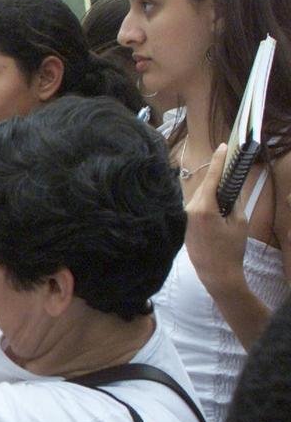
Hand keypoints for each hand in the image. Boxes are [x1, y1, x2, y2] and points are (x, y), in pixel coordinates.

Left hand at [184, 144, 249, 294]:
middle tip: (229, 167)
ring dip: (211, 193)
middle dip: (217, 179)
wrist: (216, 274)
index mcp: (203, 209)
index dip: (218, 161)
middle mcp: (188, 211)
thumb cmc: (231, 249)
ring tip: (225, 196)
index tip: (222, 147)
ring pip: (199, 198)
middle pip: (204, 187)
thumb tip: (230, 185)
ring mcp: (182, 218)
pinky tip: (215, 207)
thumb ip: (234, 200)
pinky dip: (205, 204)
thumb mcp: (239, 222)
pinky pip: (194, 208)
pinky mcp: (181, 225)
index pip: (211, 179)